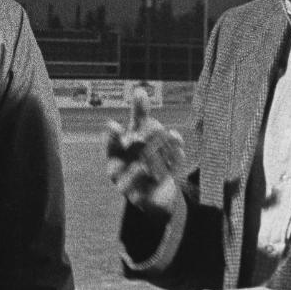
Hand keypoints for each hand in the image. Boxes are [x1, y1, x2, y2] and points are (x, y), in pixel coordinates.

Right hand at [105, 86, 182, 217]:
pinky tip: (179, 151)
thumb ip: (139, 115)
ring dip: (160, 150)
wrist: (155, 194)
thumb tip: (139, 90)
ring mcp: (130, 187)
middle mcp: (117, 172)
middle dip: (147, 136)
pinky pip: (159, 179)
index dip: (112, 136)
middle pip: (134, 150)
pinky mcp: (145, 199)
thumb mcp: (141, 136)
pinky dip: (171, 163)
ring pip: (145, 165)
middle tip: (157, 127)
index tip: (114, 125)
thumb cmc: (142, 158)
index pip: (111, 144)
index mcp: (113, 156)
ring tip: (170, 138)